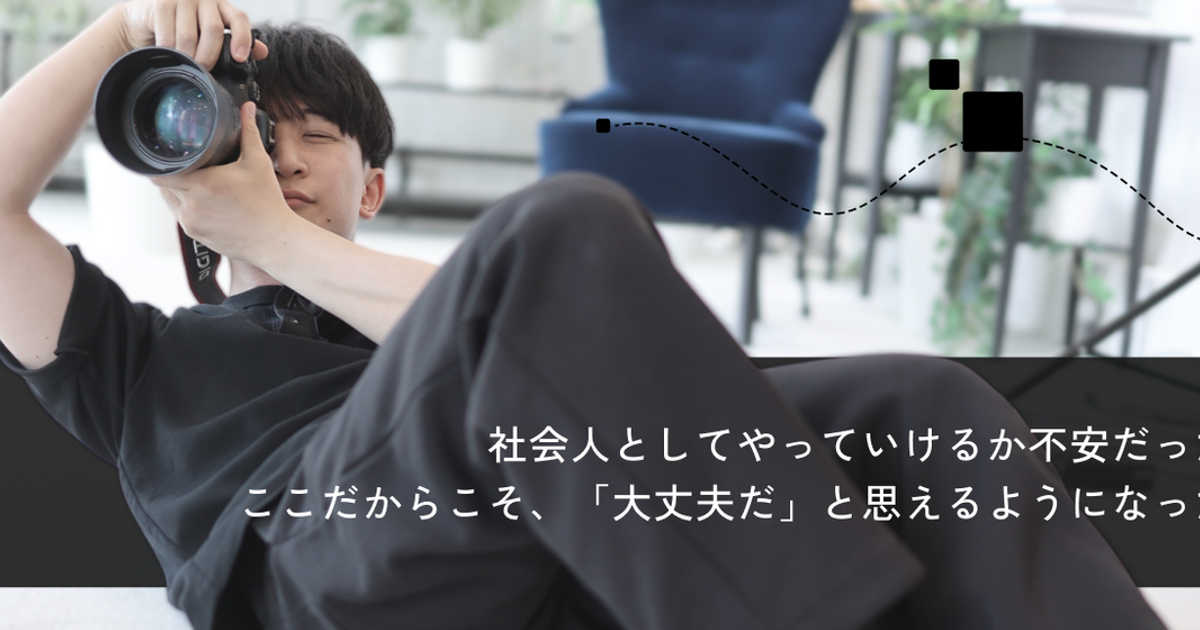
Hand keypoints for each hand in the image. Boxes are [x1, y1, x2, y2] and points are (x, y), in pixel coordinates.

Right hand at [118, 0, 267, 68]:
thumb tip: (262, 52)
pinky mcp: (162, 3)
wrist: (144, 18)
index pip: (239, 19)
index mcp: (222, 6)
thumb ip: (235, 41)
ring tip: (185, 65)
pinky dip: (169, 49)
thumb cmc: (181, 27)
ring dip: (188, 56)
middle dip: (209, 56)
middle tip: (203, 70)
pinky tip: (168, 54)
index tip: (240, 58)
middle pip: (213, 30)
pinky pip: (169, 33)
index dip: (242, 38)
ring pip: (190, 35)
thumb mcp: (210, 34)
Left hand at [153, 101, 295, 263]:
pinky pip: (181, 216)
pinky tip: (207, 203)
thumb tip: (246, 108)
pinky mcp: (194, 234)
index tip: (172, 156)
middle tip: (191, 168)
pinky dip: (188, 207)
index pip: (161, 171)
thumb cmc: (267, 204)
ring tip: (200, 186)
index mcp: (202, 184)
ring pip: (170, 201)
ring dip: (178, 191)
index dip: (163, 162)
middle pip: (163, 184)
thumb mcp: (258, 163)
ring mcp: (191, 222)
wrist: (273, 240)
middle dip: (174, 175)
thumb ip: (248, 132)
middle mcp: (191, 205)